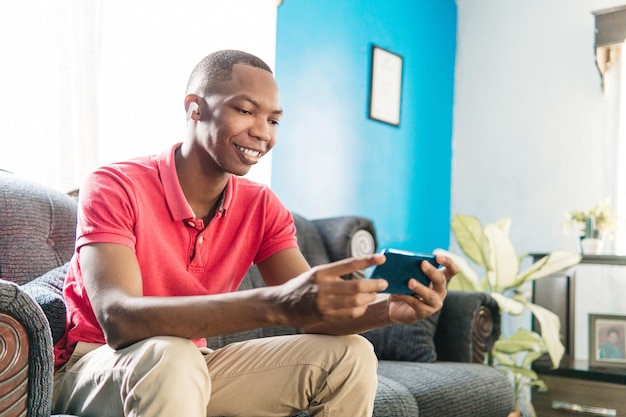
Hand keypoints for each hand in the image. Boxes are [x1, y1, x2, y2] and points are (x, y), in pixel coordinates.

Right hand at [271, 254, 387, 327]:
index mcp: (321, 272)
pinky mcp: (325, 316)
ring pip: (355, 302)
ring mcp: (324, 303)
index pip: (349, 264)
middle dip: (374, 284)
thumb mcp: (316, 273)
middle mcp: (323, 287)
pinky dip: (359, 309)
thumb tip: (360, 270)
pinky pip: (349, 314)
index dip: (367, 260)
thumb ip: (335, 273)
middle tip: (384, 283)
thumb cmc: (302, 286)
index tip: (381, 258)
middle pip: (356, 286)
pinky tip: (362, 306)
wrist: (282, 305)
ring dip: (369, 298)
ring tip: (374, 294)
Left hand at [387, 254, 457, 323]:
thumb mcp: (405, 274)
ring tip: (410, 282)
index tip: (437, 257)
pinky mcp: (423, 313)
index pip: (451, 270)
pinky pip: (418, 305)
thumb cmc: (403, 285)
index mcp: (439, 278)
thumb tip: (397, 258)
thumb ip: (406, 267)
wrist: (394, 305)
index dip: (448, 262)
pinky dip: (408, 298)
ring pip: (431, 296)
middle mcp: (440, 291)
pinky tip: (399, 293)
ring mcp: (433, 304)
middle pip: (441, 280)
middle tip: (422, 264)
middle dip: (432, 271)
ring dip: (420, 287)